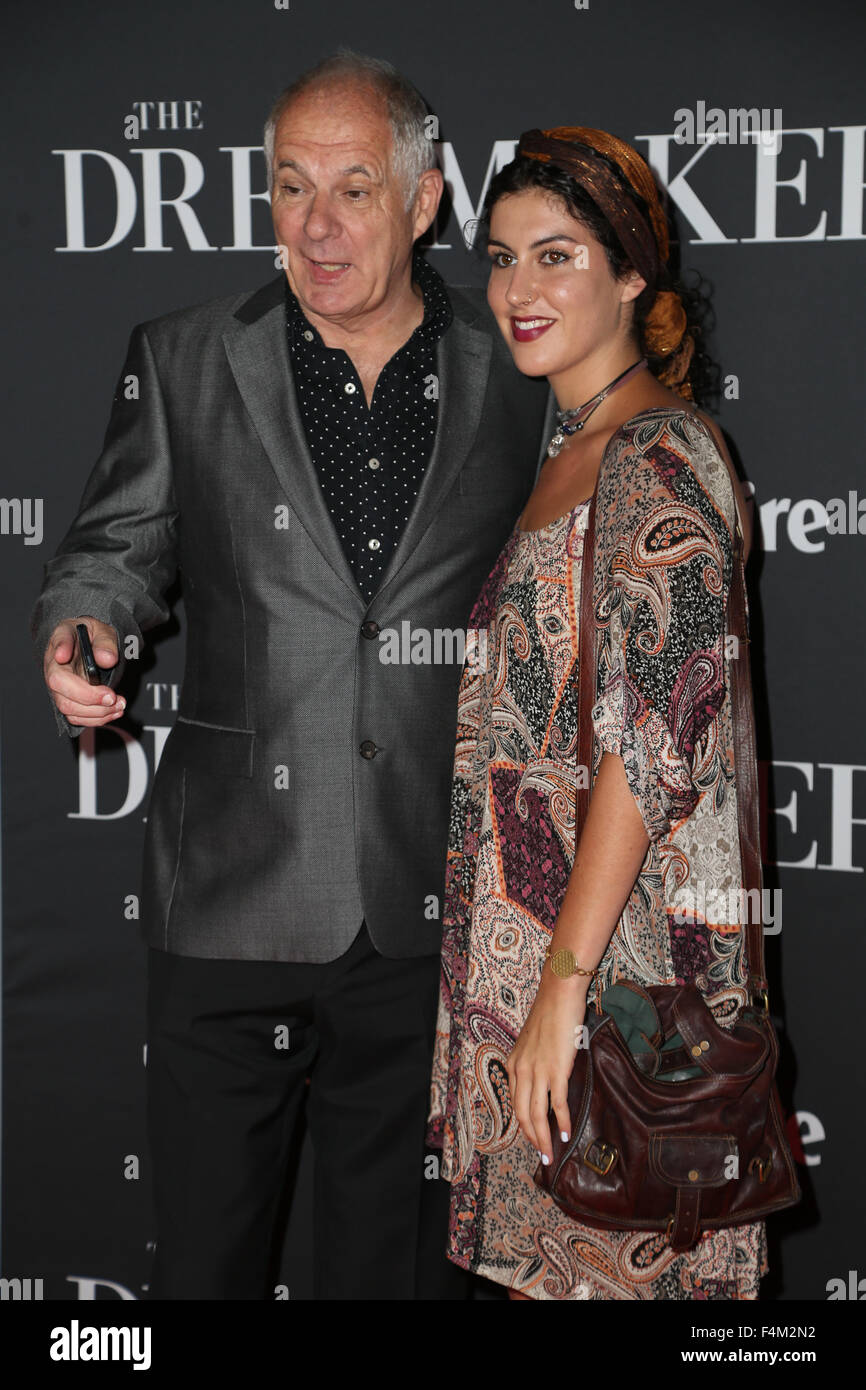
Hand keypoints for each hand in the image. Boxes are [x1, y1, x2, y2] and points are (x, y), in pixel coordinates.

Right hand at [44, 618, 123, 726]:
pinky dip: (97, 718)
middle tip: (112, 697)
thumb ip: (106, 642)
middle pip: (59, 685)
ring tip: (118, 705)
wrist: (91, 649)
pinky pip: (76, 716)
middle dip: (88, 697)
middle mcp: (55, 665)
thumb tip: (107, 659)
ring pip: (68, 707)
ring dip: (96, 712)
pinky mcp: (68, 701)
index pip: (59, 642)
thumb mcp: (103, 631)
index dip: (61, 649)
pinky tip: (113, 711)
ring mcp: (59, 687)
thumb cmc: (93, 638)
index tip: (64, 656)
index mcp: (63, 640)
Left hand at [506, 970, 586, 1166]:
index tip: (534, 1137)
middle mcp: (521, 1070)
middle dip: (532, 1138)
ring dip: (544, 1138)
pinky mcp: (556, 1069)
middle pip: (522, 1114)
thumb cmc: (551, 1014)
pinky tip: (567, 1133)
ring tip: (552, 1153)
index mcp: (514, 1064)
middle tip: (543, 1155)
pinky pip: (557, 1102)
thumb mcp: (534, 1042)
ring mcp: (538, 1071)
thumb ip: (535, 1061)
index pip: (515, 1103)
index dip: (524, 1124)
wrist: (558, 994)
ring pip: (536, 1114)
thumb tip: (547, 1080)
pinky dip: (562, 1121)